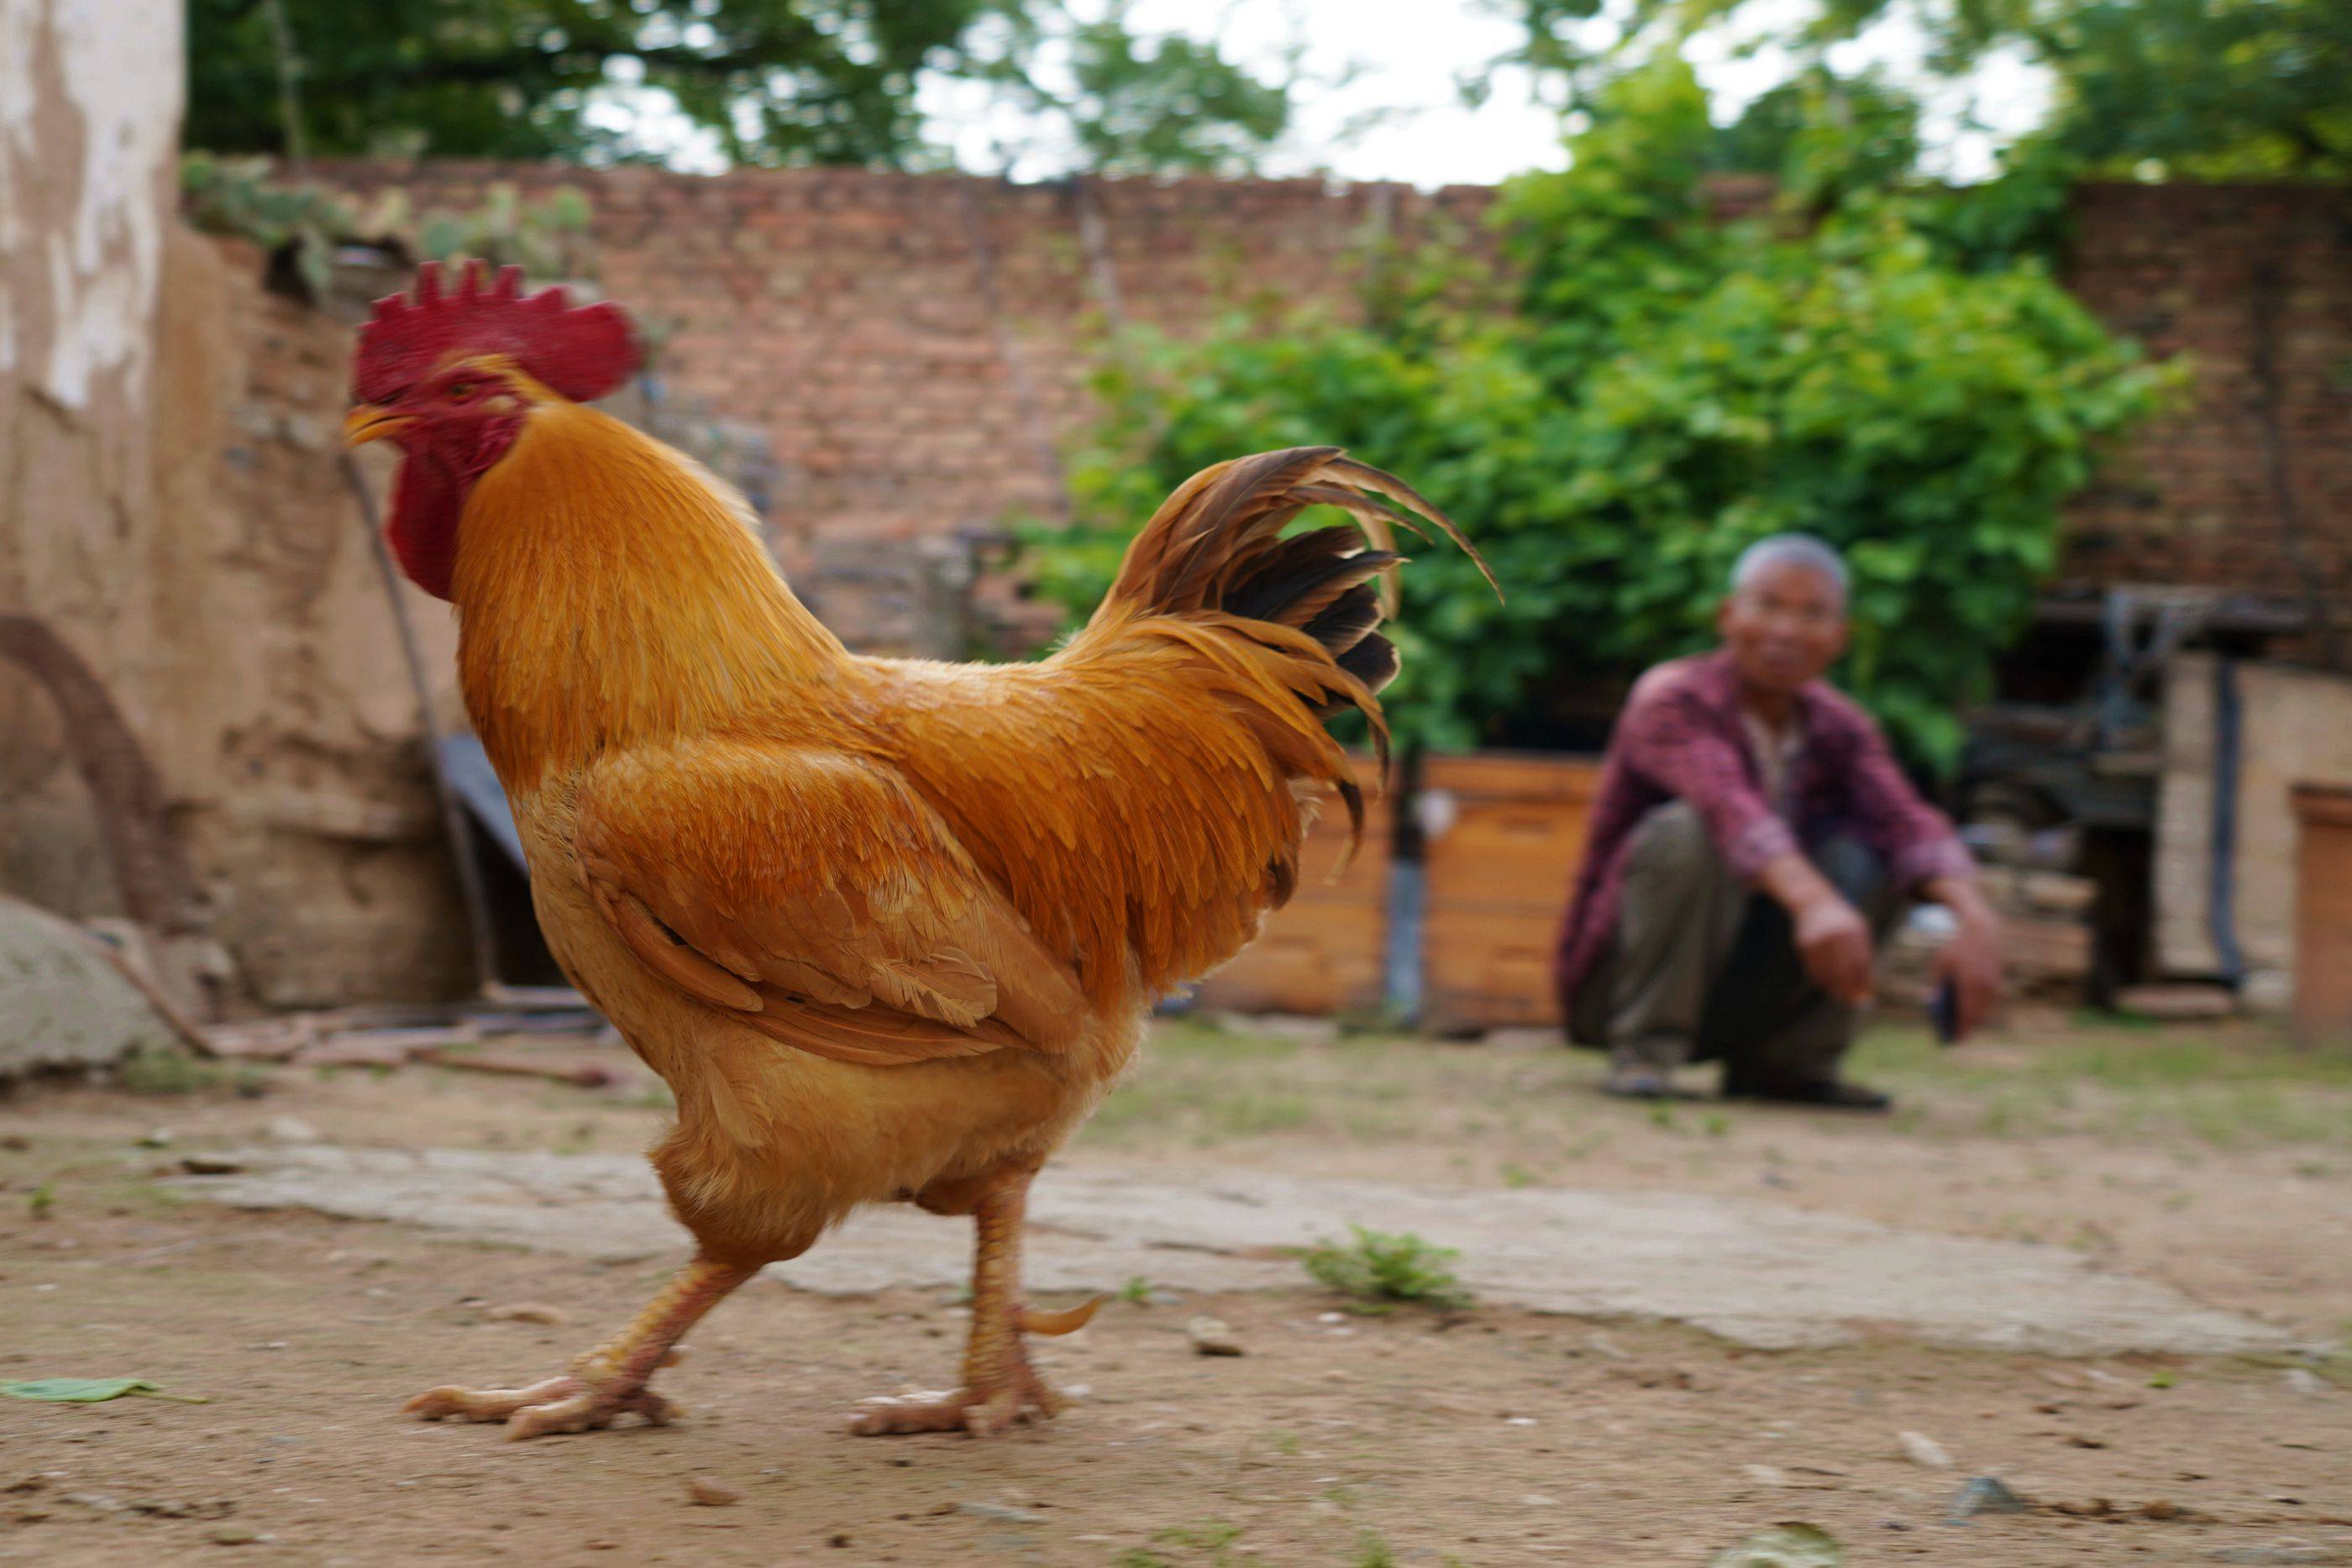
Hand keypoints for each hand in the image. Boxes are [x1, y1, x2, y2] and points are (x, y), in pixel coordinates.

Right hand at [1792, 893, 1873, 1005]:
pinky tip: (1830, 985)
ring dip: (1836, 988)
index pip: (1860, 963)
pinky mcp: (1804, 945)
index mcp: (1853, 930)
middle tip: (1855, 1002)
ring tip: (1843, 996)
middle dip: (1849, 990)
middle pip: (1842, 971)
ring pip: (1826, 973)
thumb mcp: (1859, 930)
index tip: (1866, 996)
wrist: (1813, 902)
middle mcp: (1834, 935)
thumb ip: (1865, 955)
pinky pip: (1813, 970)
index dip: (1863, 982)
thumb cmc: (1843, 921)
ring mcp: (1817, 940)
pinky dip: (1823, 981)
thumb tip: (1868, 986)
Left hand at [1932, 913, 2003, 1042]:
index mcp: (1970, 983)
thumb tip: (1930, 1002)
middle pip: (1978, 1015)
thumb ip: (1936, 984)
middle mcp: (1985, 986)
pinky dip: (1980, 1009)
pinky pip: (1989, 1001)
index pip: (1966, 1013)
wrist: (1981, 931)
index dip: (1961, 1028)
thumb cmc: (1956, 948)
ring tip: (1962, 1028)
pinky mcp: (1998, 981)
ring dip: (1975, 1020)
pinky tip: (1970, 1013)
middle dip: (1968, 1027)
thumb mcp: (1940, 964)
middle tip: (1957, 1038)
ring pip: (1985, 1009)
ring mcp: (1994, 984)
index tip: (1953, 1040)